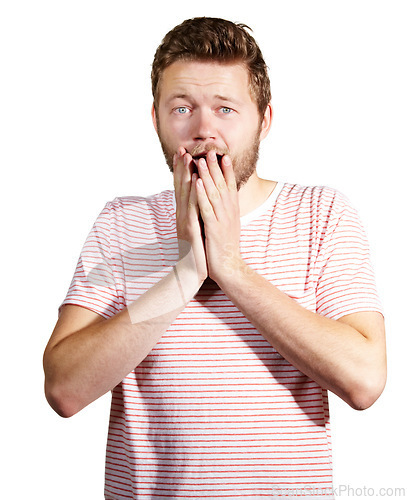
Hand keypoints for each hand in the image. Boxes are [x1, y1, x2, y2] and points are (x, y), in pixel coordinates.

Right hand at [173, 147, 207, 283]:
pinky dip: (194, 194)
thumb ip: (193, 217)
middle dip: (181, 168)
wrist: (191, 273)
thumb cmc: (195, 253)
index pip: (182, 190)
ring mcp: (184, 222)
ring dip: (186, 175)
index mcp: (183, 215)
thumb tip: (196, 205)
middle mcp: (181, 216)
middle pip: (180, 188)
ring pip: (185, 194)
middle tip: (182, 149)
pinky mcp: (191, 230)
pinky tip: (197, 182)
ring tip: (188, 158)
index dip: (181, 172)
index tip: (183, 155)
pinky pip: (193, 208)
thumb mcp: (194, 231)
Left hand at [195, 151, 241, 284]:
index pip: (230, 187)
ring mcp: (222, 219)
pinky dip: (201, 194)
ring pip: (214, 193)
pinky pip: (206, 208)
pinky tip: (197, 183)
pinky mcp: (213, 228)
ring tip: (201, 160)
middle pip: (222, 185)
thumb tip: (224, 201)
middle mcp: (229, 212)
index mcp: (233, 212)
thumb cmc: (226, 247)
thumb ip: (226, 212)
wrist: (229, 268)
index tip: (224, 155)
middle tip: (211, 150)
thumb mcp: (229, 226)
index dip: (227, 171)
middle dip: (216, 167)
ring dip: (207, 175)